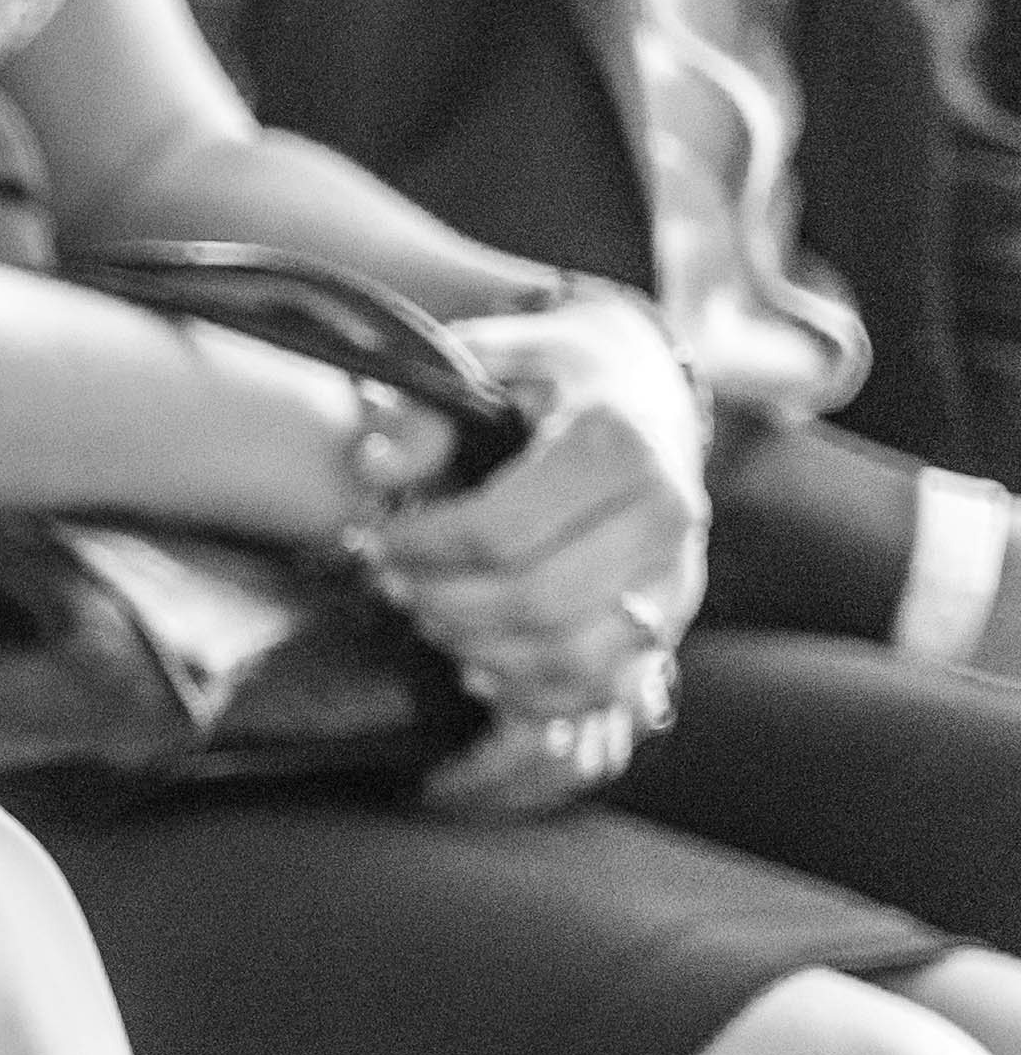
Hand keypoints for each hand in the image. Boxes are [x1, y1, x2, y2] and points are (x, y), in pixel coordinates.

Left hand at [368, 299, 709, 728]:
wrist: (648, 394)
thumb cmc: (556, 380)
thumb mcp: (493, 361)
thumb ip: (425, 408)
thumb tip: (374, 469)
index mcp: (618, 442)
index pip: (499, 530)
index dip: (420, 549)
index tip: (378, 540)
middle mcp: (665, 511)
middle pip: (533, 600)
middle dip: (442, 604)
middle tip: (393, 586)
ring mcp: (679, 572)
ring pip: (567, 655)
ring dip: (478, 650)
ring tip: (430, 617)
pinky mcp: (673, 618)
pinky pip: (599, 687)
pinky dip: (529, 693)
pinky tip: (476, 666)